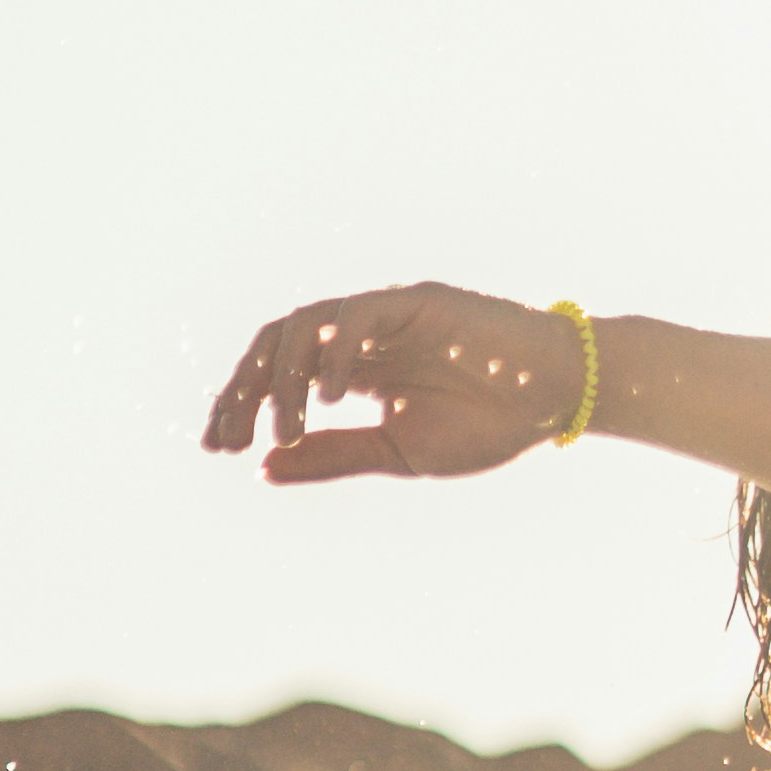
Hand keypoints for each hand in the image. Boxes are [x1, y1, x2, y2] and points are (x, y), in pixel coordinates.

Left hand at [202, 281, 579, 485]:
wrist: (553, 400)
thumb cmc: (487, 425)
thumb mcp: (398, 452)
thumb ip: (335, 456)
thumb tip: (265, 469)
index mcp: (351, 370)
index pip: (276, 377)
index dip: (241, 406)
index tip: (217, 448)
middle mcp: (357, 337)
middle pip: (275, 346)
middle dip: (244, 390)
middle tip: (227, 437)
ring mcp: (383, 315)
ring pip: (304, 326)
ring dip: (280, 375)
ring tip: (281, 426)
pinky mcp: (414, 301)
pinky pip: (356, 315)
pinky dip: (334, 353)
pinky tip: (327, 398)